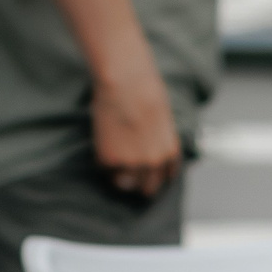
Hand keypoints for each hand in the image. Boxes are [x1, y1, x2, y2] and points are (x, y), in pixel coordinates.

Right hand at [92, 66, 181, 198]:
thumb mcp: (162, 118)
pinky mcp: (110, 161)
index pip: (166, 176)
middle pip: (147, 188)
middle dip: (138, 181)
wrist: (125, 83)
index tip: (147, 173)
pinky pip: (104, 169)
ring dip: (118, 175)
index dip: (155, 175)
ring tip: (113, 155)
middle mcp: (154, 163)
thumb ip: (158, 139)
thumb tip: (147, 145)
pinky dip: (102, 159)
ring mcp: (132, 164)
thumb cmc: (144, 90)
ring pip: (124, 184)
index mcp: (170, 152)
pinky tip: (103, 139)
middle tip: (126, 170)